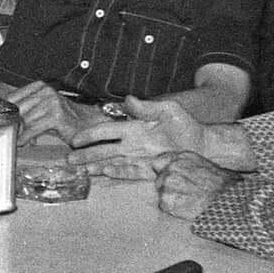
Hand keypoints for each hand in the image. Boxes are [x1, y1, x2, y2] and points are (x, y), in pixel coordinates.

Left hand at [6, 80, 86, 143]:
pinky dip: (26, 137)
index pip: (13, 97)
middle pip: (17, 109)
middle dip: (12, 124)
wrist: (87, 124)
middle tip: (7, 134)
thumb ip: (25, 111)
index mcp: (40, 86)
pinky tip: (23, 142)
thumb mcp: (42, 110)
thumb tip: (5, 118)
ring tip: (18, 138)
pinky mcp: (56, 116)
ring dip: (20, 132)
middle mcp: (46, 91)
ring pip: (25, 120)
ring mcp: (52, 102)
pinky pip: (34, 128)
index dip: (5, 111)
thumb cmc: (64, 119)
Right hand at [70, 96, 205, 166]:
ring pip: (112, 162)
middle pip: (104, 149)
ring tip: (80, 170)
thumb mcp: (168, 110)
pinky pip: (130, 172)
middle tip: (69, 159)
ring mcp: (139, 157)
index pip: (107, 131)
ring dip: (96, 166)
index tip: (75, 139)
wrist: (204, 144)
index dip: (91, 135)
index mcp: (133, 128)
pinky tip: (105, 173)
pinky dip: (117, 172)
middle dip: (86, 154)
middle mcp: (132, 144)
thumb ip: (147, 107)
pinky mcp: (149, 169)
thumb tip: (127, 99)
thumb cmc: (186, 125)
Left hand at [157, 151, 235, 219]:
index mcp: (182, 157)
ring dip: (171, 199)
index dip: (165, 172)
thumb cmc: (225, 186)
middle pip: (159, 180)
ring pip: (161, 193)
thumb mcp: (207, 166)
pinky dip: (174, 210)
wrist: (230, 201)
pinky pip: (164, 206)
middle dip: (169, 187)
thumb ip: (189, 166)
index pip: (159, 162)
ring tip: (190, 202)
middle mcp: (172, 167)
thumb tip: (181, 172)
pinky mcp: (166, 201)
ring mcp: (167, 184)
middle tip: (186, 194)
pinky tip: (188, 208)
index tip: (172, 179)